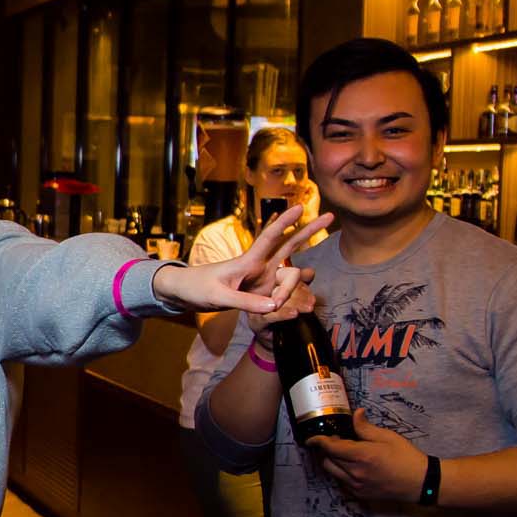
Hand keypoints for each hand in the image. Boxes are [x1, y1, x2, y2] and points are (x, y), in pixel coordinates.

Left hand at [151, 204, 332, 314]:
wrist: (184, 295)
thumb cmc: (197, 289)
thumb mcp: (219, 297)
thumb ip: (245, 302)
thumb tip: (275, 306)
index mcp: (247, 261)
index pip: (269, 237)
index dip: (284, 222)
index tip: (300, 206)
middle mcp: (259, 266)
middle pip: (289, 246)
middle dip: (308, 230)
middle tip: (331, 216)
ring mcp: (262, 279)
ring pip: (289, 278)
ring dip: (290, 291)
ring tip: (276, 306)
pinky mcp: (261, 292)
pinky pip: (282, 294)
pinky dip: (288, 300)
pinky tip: (296, 309)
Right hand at [243, 273, 316, 339]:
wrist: (274, 342)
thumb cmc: (283, 318)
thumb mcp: (295, 299)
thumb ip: (301, 285)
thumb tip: (310, 272)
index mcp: (269, 281)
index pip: (283, 274)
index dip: (297, 280)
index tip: (309, 286)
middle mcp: (260, 291)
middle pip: (280, 286)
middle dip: (299, 293)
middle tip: (311, 301)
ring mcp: (256, 306)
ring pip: (276, 300)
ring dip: (295, 303)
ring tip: (308, 308)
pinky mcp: (255, 321)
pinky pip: (270, 315)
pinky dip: (283, 314)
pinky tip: (294, 314)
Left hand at [306, 409, 429, 503]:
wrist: (421, 482)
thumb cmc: (406, 457)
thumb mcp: (387, 437)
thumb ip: (366, 427)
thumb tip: (356, 414)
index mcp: (361, 456)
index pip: (330, 448)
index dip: (318, 441)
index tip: (312, 439)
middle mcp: (355, 473)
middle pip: (328, 460)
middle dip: (328, 449)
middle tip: (339, 441)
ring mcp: (357, 486)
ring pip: (333, 473)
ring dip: (333, 462)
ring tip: (346, 454)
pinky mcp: (361, 495)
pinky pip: (341, 483)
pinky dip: (341, 473)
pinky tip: (353, 467)